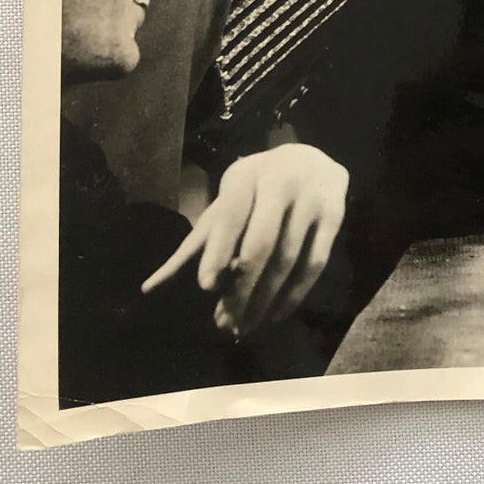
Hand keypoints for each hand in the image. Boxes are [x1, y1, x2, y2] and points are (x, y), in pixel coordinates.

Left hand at [141, 144, 347, 336]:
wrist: (312, 158)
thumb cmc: (256, 189)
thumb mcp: (224, 205)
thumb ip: (194, 245)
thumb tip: (149, 289)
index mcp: (246, 176)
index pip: (232, 215)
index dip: (219, 251)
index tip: (207, 286)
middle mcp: (282, 182)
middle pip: (262, 243)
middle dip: (243, 287)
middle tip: (226, 322)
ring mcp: (313, 199)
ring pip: (288, 258)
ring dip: (266, 299)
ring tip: (246, 326)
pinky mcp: (335, 216)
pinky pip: (315, 263)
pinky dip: (295, 294)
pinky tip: (277, 314)